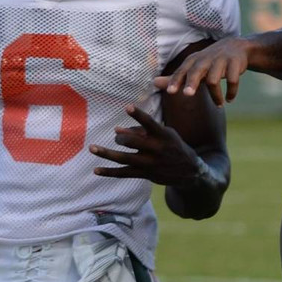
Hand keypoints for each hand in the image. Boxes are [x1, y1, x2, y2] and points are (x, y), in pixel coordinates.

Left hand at [91, 105, 205, 185]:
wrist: (189, 171)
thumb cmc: (173, 146)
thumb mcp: (165, 134)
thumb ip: (142, 131)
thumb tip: (116, 130)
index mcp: (163, 136)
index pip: (149, 123)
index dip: (138, 115)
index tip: (127, 107)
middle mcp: (156, 149)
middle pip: (132, 142)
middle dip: (121, 137)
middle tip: (118, 136)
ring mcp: (150, 163)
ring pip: (124, 158)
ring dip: (106, 153)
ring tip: (92, 148)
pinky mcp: (145, 174)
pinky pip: (124, 174)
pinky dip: (109, 172)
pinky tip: (96, 170)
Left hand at [157, 36, 254, 104]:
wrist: (237, 47)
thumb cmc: (210, 61)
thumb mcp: (193, 67)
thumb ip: (175, 77)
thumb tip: (153, 83)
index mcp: (193, 61)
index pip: (182, 71)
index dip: (176, 81)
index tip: (170, 92)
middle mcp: (205, 59)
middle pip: (196, 71)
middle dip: (192, 82)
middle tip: (187, 94)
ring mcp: (221, 60)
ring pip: (214, 79)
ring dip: (216, 96)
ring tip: (219, 105)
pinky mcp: (235, 63)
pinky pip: (232, 80)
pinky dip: (231, 92)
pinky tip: (229, 99)